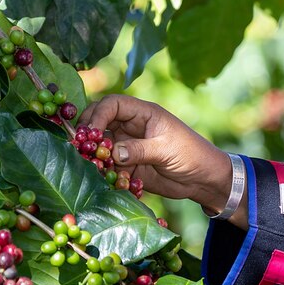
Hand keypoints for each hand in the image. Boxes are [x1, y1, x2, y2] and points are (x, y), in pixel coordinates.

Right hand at [79, 95, 247, 228]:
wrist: (202, 179)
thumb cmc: (191, 155)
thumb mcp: (167, 150)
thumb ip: (140, 150)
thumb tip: (113, 152)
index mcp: (142, 113)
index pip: (112, 105)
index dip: (97, 115)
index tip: (90, 134)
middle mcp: (131, 127)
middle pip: (99, 122)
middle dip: (87, 134)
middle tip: (80, 149)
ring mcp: (127, 146)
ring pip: (100, 146)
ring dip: (93, 155)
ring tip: (91, 166)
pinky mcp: (127, 165)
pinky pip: (107, 166)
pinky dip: (103, 172)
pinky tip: (105, 179)